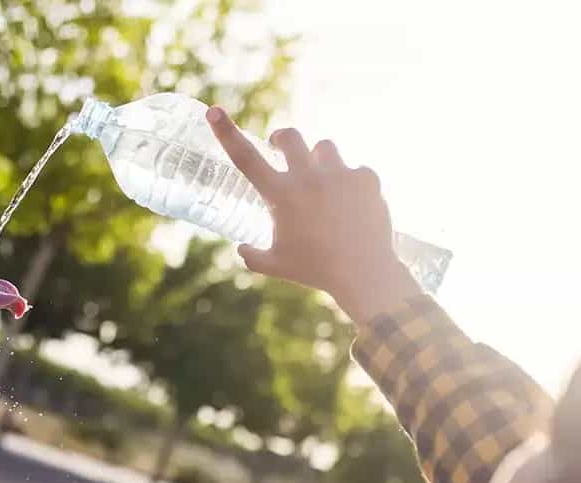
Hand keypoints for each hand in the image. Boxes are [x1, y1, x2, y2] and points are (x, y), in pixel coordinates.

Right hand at [206, 106, 420, 324]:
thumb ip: (252, 256)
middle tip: (280, 146)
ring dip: (318, 159)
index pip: (245, 158)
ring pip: (324, 148)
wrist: (363, 273)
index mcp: (280, 195)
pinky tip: (352, 204)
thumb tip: (241, 248)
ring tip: (322, 181)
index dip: (226, 132)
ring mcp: (339, 174)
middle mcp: (308, 177)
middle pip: (290, 136)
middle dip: (282, 139)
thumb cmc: (314, 270)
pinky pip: (354, 170)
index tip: (213, 111)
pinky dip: (350, 183)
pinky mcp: (366, 177)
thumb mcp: (275, 266)